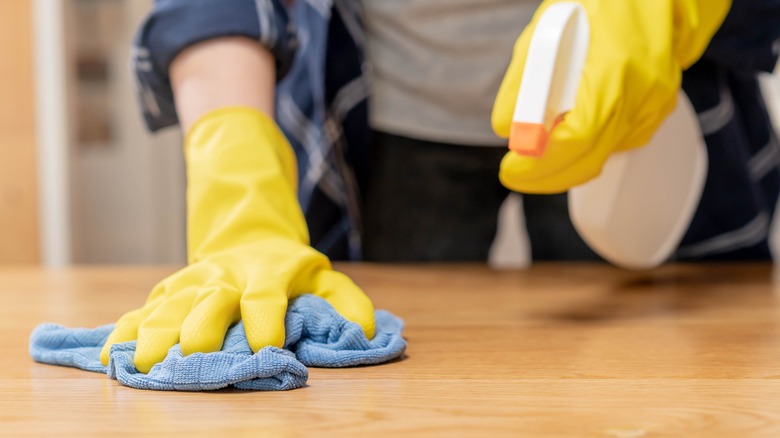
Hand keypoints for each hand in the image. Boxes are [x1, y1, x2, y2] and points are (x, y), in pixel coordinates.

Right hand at [100, 108, 374, 372]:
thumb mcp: (324, 277)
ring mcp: (195, 281)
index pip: (267, 298)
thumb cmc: (290, 269)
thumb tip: (367, 332)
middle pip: (211, 300)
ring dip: (156, 333)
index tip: (266, 350)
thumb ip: (348, 302)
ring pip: (171, 304)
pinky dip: (127, 330)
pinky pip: (145, 307)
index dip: (266, 323)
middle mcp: (227, 276)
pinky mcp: (172, 288)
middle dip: (202, 327)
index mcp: (268, 274)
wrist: (249, 236)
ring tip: (143, 363)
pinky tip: (111, 355)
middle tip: (192, 355)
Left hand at [491, 0, 729, 193]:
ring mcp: (656, 104)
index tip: (512, 169)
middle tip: (515, 173)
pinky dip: (590, 142)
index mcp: (613, 68)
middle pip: (591, 158)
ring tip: (540, 139)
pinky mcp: (660, 109)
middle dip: (547, 174)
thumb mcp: (544, 31)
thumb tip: (506, 127)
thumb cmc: (595, 3)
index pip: (578, 136)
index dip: (542, 161)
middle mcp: (642, 92)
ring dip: (568, 158)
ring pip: (603, 154)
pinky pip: (618, 141)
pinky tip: (574, 121)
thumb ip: (523, 81)